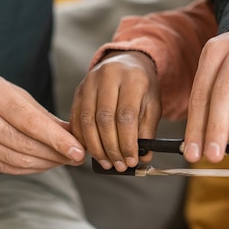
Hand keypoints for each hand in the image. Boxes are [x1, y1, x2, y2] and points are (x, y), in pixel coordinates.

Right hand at [0, 72, 85, 173]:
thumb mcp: (12, 92)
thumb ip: (41, 114)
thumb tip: (71, 134)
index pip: (31, 123)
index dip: (58, 139)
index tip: (78, 150)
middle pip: (26, 145)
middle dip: (57, 154)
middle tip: (77, 157)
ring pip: (18, 161)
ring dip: (47, 164)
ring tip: (64, 160)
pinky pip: (7, 168)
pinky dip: (30, 168)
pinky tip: (44, 163)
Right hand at [70, 51, 159, 171]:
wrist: (126, 63)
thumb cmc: (142, 86)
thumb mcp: (152, 104)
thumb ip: (147, 130)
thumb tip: (143, 157)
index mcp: (132, 78)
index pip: (126, 116)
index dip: (127, 142)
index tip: (132, 160)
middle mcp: (108, 76)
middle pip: (104, 119)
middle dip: (111, 147)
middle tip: (118, 165)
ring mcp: (90, 82)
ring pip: (87, 120)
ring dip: (96, 147)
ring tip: (106, 162)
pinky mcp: (78, 90)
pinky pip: (76, 118)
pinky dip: (82, 138)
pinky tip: (92, 151)